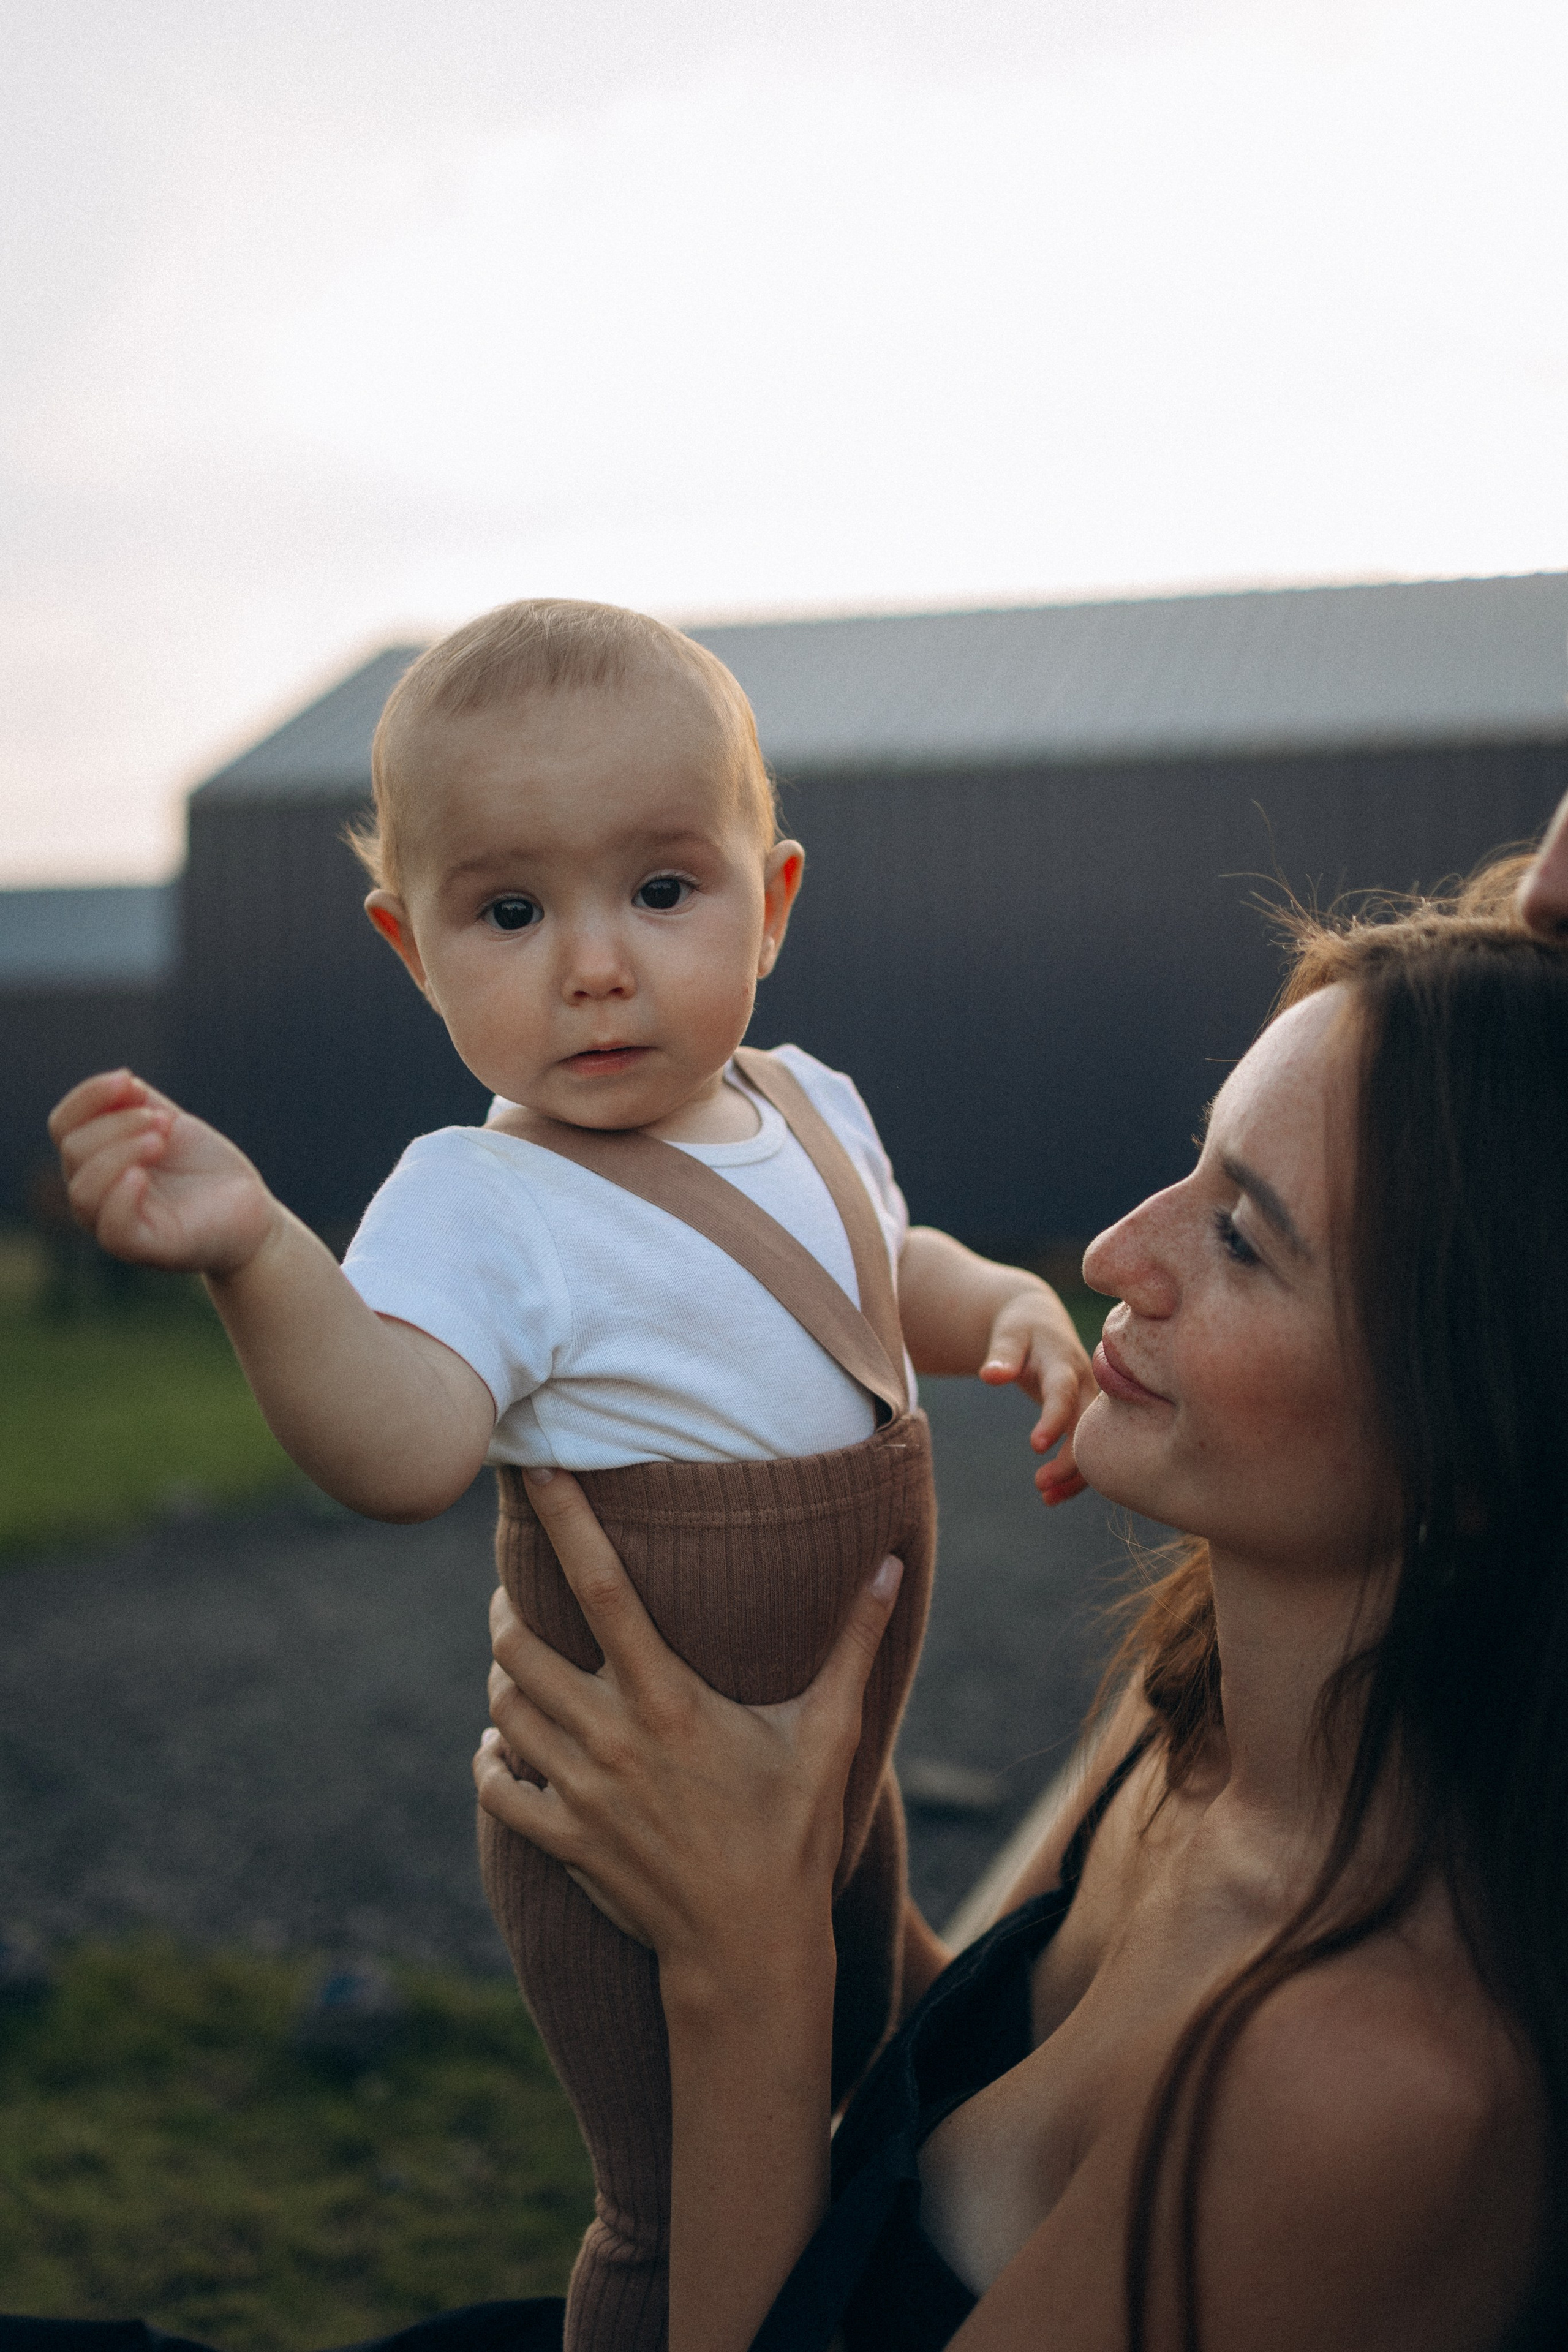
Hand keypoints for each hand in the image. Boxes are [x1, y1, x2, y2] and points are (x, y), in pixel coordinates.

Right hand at [48, 1069, 276, 1275]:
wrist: (245, 1205)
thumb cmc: (202, 1167)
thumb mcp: (166, 1123)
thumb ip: (134, 1101)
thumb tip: (120, 1081)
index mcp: (93, 1160)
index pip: (64, 1125)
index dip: (89, 1096)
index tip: (130, 1080)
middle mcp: (94, 1193)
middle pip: (74, 1150)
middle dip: (119, 1124)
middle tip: (165, 1121)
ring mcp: (113, 1223)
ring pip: (84, 1189)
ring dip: (122, 1152)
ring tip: (161, 1141)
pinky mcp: (142, 1247)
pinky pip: (112, 1229)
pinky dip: (121, 1196)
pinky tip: (142, 1176)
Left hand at [473, 1468, 903, 2002]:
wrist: (749, 1949)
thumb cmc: (793, 1835)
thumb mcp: (827, 1735)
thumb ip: (853, 1645)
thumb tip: (888, 1566)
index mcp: (667, 1698)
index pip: (600, 1587)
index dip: (565, 1521)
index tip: (533, 1471)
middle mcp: (611, 1737)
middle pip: (521, 1646)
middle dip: (509, 1610)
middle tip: (520, 1595)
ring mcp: (578, 1793)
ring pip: (504, 1709)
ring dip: (505, 1680)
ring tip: (522, 1665)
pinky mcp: (562, 1842)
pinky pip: (496, 1787)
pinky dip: (493, 1761)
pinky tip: (509, 1747)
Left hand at [979, 1283, 1099, 1504]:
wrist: (1044, 1321)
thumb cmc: (1021, 1328)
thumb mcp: (1009, 1335)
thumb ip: (1001, 1355)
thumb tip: (989, 1375)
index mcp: (1063, 1361)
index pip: (1062, 1391)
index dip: (1053, 1418)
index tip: (1035, 1446)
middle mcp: (1085, 1383)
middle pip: (1085, 1424)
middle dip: (1069, 1457)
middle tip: (1040, 1484)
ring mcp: (1091, 1401)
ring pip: (1093, 1442)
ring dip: (1074, 1473)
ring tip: (1047, 1499)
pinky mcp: (1089, 1415)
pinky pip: (1089, 1447)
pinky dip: (1075, 1474)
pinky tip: (1054, 1497)